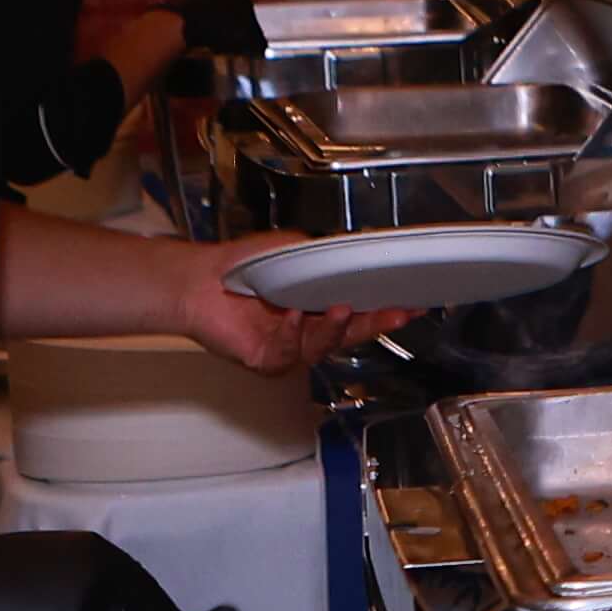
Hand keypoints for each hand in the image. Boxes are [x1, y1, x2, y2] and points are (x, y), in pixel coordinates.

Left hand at [181, 236, 389, 371]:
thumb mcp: (294, 251)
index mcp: (318, 309)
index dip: (385, 311)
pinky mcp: (266, 360)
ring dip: (333, 328)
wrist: (201, 280)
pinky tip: (293, 317)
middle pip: (349, 336)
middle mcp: (307, 332)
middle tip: (396, 313)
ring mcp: (288, 349)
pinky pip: (287, 352)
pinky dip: (293, 334)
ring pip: (322, 347)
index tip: (410, 305)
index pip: (359, 314)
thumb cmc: (244, 266)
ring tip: (340, 309)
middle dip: (375, 325)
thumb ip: (325, 257)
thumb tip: (354, 250)